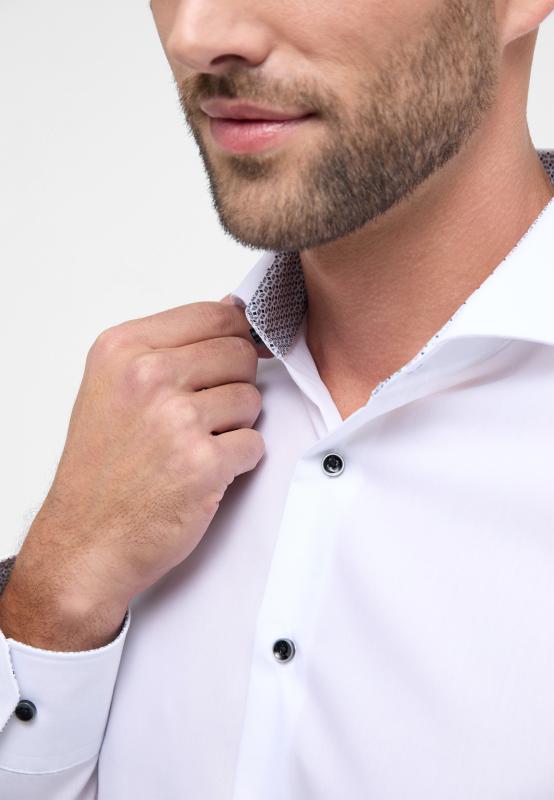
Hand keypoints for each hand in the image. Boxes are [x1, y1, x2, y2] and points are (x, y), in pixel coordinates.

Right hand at [7, 297, 272, 639]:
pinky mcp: (203, 464)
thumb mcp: (113, 387)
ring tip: (196, 446)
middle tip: (204, 416)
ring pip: (252, 398)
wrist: (86, 542)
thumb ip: (170, 347)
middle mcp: (147, 377)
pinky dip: (238, 461)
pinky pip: (254, 443)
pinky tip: (203, 473)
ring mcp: (176, 420)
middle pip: (240, 353)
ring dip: (235, 425)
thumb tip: (233, 310)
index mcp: (124, 348)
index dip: (236, 338)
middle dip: (234, 383)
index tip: (231, 360)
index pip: (215, 314)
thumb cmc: (101, 469)